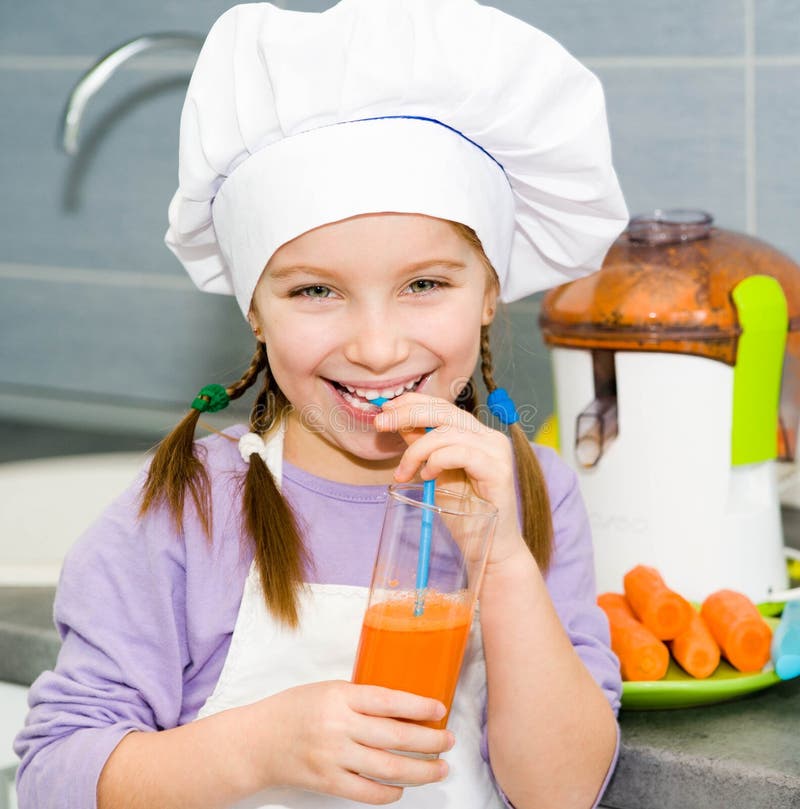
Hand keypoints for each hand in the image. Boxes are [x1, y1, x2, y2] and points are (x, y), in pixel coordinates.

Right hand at [240, 680, 453, 803]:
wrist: (256, 742)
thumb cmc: (294, 709)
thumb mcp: (328, 690)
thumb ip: (360, 698)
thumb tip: (404, 708)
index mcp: (340, 695)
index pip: (389, 700)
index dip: (419, 706)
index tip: (440, 710)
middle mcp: (338, 726)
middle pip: (396, 736)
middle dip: (429, 741)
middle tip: (449, 741)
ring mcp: (333, 757)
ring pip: (388, 768)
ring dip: (420, 770)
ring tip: (439, 768)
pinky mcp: (327, 783)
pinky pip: (368, 793)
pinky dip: (390, 793)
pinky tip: (402, 788)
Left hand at [374, 392, 527, 565]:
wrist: (490, 548)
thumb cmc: (464, 514)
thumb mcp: (434, 473)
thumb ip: (422, 446)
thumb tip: (397, 421)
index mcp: (475, 434)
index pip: (442, 406)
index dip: (412, 402)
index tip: (385, 409)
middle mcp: (489, 437)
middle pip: (444, 411)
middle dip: (407, 414)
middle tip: (380, 425)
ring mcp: (496, 451)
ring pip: (448, 432)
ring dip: (417, 450)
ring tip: (404, 473)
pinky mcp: (498, 469)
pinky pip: (461, 452)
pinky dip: (437, 461)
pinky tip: (428, 477)